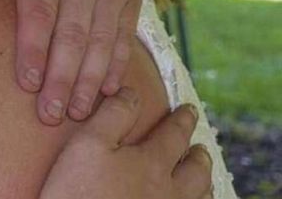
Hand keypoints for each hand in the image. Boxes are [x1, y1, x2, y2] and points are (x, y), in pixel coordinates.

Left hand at [0, 0, 144, 123]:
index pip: (39, 12)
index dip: (33, 49)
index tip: (26, 83)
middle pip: (72, 35)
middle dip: (62, 78)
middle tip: (49, 114)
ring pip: (101, 42)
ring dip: (90, 81)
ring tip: (76, 113)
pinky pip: (124, 37)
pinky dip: (118, 66)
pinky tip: (108, 92)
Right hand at [40, 88, 212, 198]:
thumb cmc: (79, 192)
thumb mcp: (87, 144)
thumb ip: (113, 115)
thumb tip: (131, 93)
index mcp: (151, 162)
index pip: (174, 134)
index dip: (182, 119)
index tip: (188, 109)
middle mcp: (169, 190)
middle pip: (196, 169)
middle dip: (198, 153)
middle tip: (199, 145)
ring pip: (200, 196)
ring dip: (204, 181)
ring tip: (201, 175)